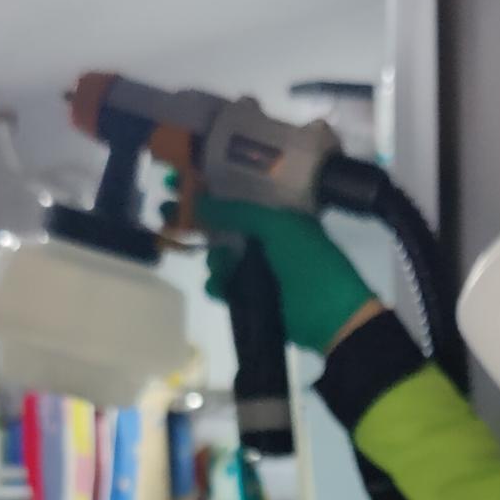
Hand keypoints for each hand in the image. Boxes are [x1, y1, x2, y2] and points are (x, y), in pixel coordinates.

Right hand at [198, 196, 380, 354]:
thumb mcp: (278, 226)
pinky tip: (219, 286)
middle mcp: (267, 239)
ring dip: (214, 259)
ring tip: (220, 265)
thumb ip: (237, 212)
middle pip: (224, 227)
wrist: (332, 316)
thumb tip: (199, 201)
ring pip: (221, 257)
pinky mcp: (252, 298)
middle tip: (168, 213)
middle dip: (200, 222)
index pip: (238, 197)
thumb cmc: (310, 262)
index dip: (211, 190)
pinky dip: (217, 285)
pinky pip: (224, 287)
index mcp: (279, 217)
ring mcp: (259, 270)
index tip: (182, 183)